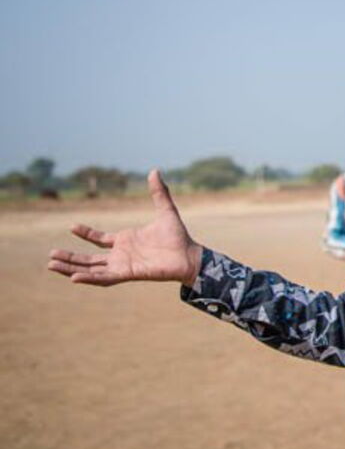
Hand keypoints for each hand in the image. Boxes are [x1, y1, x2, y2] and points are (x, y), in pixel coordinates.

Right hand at [47, 170, 202, 285]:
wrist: (190, 255)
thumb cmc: (178, 237)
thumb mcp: (165, 210)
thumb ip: (159, 192)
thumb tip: (154, 170)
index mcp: (126, 240)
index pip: (99, 240)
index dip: (86, 234)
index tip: (71, 226)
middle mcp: (121, 255)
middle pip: (89, 259)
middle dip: (69, 258)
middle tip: (50, 256)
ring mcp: (123, 265)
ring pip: (91, 270)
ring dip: (71, 269)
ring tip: (51, 265)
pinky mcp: (128, 274)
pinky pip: (104, 278)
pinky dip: (89, 278)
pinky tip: (74, 277)